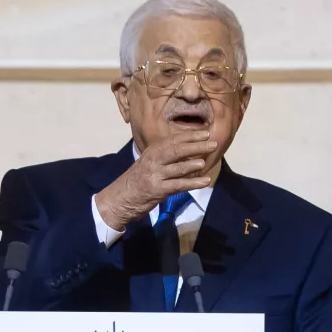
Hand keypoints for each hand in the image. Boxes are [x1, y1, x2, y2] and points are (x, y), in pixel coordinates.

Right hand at [96, 131, 222, 232]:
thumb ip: (165, 156)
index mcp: (152, 152)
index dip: (189, 136)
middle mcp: (153, 161)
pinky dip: (192, 183)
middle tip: (212, 143)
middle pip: (175, 150)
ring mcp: (155, 175)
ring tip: (204, 161)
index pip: (172, 140)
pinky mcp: (157, 190)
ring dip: (191, 164)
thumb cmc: (138, 180)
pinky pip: (178, 186)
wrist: (120, 198)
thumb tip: (188, 149)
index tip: (205, 133)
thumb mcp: (149, 163)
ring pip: (176, 168)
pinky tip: (205, 182)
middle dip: (195, 146)